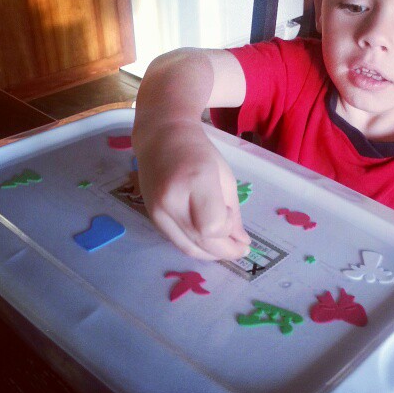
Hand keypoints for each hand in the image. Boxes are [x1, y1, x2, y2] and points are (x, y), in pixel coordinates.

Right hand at [135, 121, 251, 260]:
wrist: (161, 138)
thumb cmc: (199, 152)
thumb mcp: (225, 176)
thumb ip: (233, 212)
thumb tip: (242, 243)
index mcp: (196, 180)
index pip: (212, 226)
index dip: (227, 229)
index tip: (232, 214)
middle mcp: (171, 199)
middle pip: (200, 242)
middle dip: (225, 251)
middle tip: (241, 250)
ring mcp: (157, 211)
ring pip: (188, 248)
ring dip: (211, 254)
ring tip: (228, 248)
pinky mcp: (151, 218)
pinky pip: (178, 241)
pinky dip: (196, 245)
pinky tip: (209, 240)